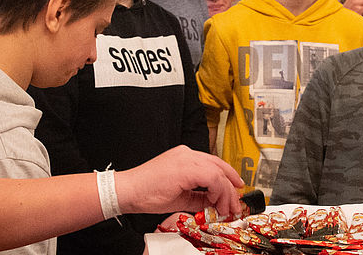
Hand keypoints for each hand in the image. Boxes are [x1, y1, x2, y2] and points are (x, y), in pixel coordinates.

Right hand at [114, 145, 242, 217]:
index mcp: (185, 158)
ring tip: (226, 208)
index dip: (228, 178)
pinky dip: (218, 190)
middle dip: (231, 188)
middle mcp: (187, 154)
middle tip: (234, 205)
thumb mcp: (181, 196)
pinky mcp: (184, 167)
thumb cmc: (147, 193)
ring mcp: (186, 158)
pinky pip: (211, 177)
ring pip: (218, 172)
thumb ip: (200, 197)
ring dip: (226, 193)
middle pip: (219, 166)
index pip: (214, 165)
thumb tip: (215, 204)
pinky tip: (215, 202)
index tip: (233, 193)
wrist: (128, 191)